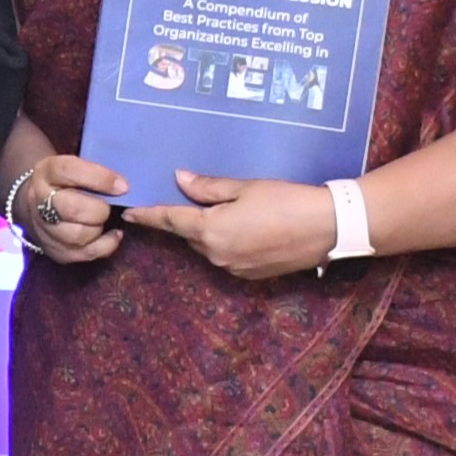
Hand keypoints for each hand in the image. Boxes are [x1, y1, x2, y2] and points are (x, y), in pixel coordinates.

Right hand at [8, 152, 132, 266]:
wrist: (38, 203)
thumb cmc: (68, 180)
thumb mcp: (76, 165)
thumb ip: (97, 169)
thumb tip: (124, 183)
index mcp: (47, 172)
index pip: (70, 172)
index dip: (100, 179)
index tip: (122, 186)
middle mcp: (40, 200)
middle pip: (73, 209)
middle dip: (100, 209)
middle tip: (110, 206)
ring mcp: (44, 229)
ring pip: (79, 235)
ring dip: (99, 228)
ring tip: (104, 220)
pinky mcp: (54, 251)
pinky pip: (86, 253)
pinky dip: (106, 245)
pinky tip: (113, 234)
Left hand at [118, 170, 334, 282]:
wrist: (327, 227)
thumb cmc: (286, 200)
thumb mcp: (245, 187)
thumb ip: (208, 187)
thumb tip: (179, 180)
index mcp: (210, 230)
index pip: (170, 221)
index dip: (148, 215)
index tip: (128, 213)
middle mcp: (216, 254)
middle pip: (189, 235)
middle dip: (185, 219)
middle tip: (189, 200)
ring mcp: (232, 268)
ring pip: (208, 246)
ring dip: (208, 231)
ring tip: (228, 212)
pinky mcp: (250, 275)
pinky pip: (226, 256)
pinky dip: (226, 242)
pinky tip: (246, 228)